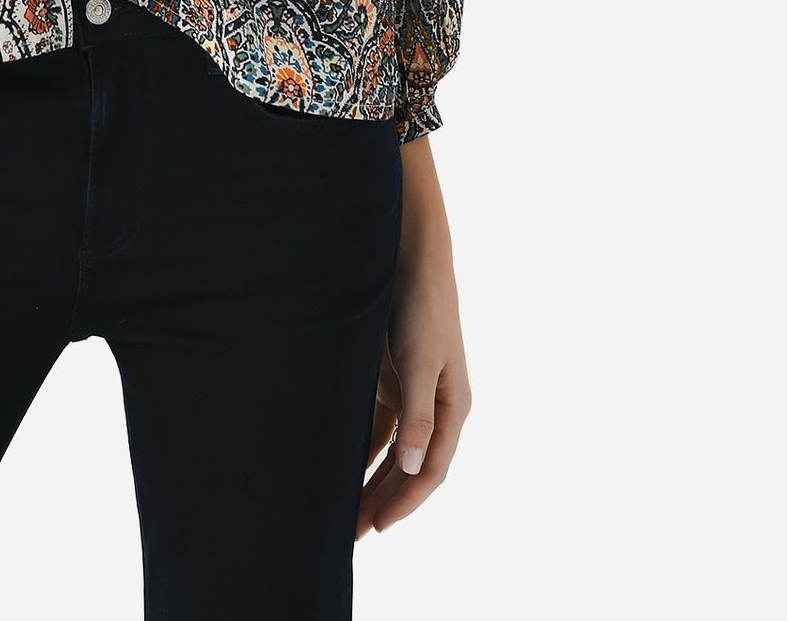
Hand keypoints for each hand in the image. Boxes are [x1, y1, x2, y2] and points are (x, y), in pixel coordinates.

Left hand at [357, 140, 470, 536]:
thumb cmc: (420, 304)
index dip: (405, 501)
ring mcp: (409, 389)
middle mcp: (433, 404)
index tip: (377, 528)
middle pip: (408, 466)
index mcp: (452, 406)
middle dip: (383, 500)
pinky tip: (334, 463)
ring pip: (388, 449)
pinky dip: (358, 446)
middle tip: (350, 534)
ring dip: (369, 478)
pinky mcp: (387, 374)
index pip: (429, 469)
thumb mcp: (419, 360)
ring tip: (340, 509)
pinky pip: (373, 423)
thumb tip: (412, 470)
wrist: (408, 252)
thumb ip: (417, 415)